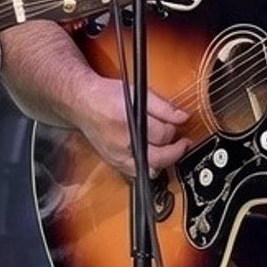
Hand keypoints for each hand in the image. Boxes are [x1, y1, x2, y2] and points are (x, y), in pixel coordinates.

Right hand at [69, 75, 190, 176]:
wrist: (83, 103)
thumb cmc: (106, 96)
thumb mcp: (138, 92)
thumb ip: (163, 107)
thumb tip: (183, 117)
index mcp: (128, 123)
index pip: (162, 135)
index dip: (174, 129)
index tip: (178, 123)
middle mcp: (122, 144)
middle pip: (159, 157)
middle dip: (175, 150)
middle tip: (183, 143)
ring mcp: (117, 157)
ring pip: (150, 169)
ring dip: (163, 161)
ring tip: (168, 149)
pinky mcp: (114, 163)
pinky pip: (137, 173)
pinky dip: (148, 167)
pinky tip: (151, 156)